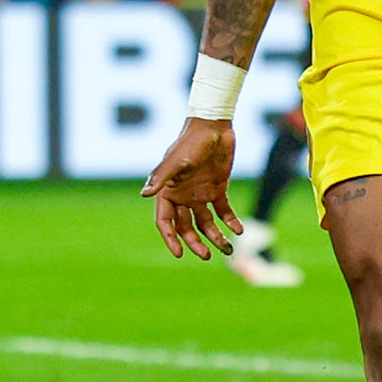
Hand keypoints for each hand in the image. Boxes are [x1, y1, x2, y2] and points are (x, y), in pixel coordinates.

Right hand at [141, 117, 241, 257]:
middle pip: (186, 227)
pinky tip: (238, 231)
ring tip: (228, 249)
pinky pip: (223, 211)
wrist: (214, 126)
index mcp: (167, 191)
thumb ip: (161, 178)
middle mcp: (182, 196)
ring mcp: (200, 194)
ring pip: (206, 223)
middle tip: (207, 256)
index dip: (170, 238)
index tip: (179, 253)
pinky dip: (231, 222)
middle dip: (195, 243)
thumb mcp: (177, 161)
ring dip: (215, 237)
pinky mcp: (217, 188)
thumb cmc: (191, 142)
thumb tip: (144, 194)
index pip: (165, 221)